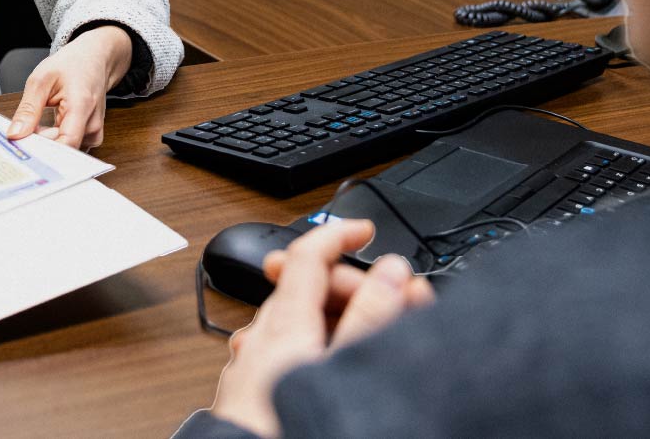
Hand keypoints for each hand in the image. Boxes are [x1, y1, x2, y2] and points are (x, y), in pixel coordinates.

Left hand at [5, 26, 130, 149]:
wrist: (94, 59)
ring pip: (64, 150)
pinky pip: (68, 146)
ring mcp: (94, 132)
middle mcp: (92, 124)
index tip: (21, 147)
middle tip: (19, 133)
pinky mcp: (90, 136)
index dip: (42, 151)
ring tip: (35, 125)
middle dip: (38, 144)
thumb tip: (15, 134)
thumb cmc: (72, 65)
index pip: (66, 143)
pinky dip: (53, 140)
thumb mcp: (41, 79)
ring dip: (46, 142)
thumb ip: (28, 109)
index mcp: (82, 106)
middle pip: (62, 150)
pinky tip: (45, 129)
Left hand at [208, 220, 434, 437]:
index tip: (366, 231)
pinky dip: (317, 346)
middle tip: (398, 302)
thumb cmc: (281, 430)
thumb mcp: (342, 368)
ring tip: (376, 340)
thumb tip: (392, 273)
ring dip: (337, 320)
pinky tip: (336, 369)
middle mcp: (260, 337)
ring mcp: (252, 365)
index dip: (339, 235)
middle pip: (307, 288)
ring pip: (298, 322)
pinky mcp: (251, 391)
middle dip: (353, 287)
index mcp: (283, 323)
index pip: (307, 254)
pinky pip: (286, 352)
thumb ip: (368, 318)